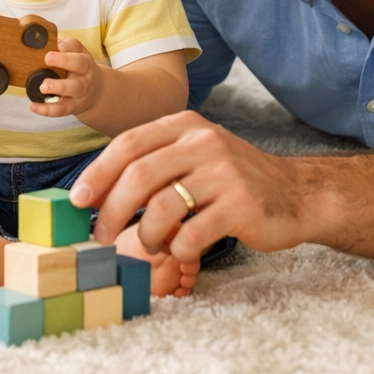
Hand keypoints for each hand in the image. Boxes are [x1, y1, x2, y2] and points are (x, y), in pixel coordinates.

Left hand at [31, 38, 104, 117]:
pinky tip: (34, 106)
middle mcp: (85, 74)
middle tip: (48, 59)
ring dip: (58, 87)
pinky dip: (47, 109)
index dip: (67, 47)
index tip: (54, 45)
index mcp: (83, 59)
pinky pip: (62, 109)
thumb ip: (64, 48)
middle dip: (64, 61)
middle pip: (80, 66)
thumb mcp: (76, 56)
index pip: (78, 48)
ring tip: (43, 86)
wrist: (96, 93)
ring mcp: (80, 92)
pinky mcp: (73, 107)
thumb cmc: (79, 71)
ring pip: (73, 89)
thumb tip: (46, 40)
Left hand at [69, 110, 305, 262]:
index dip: (97, 173)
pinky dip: (177, 248)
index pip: (128, 143)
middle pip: (138, 176)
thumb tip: (96, 189)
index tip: (78, 200)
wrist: (296, 194)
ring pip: (161, 208)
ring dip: (146, 235)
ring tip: (150, 245)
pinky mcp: (240, 206)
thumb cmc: (232, 178)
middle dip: (111, 210)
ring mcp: (223, 173)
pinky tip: (180, 249)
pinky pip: (191, 234)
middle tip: (99, 235)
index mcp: (185, 125)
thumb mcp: (194, 153)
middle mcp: (202, 142)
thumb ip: (154, 161)